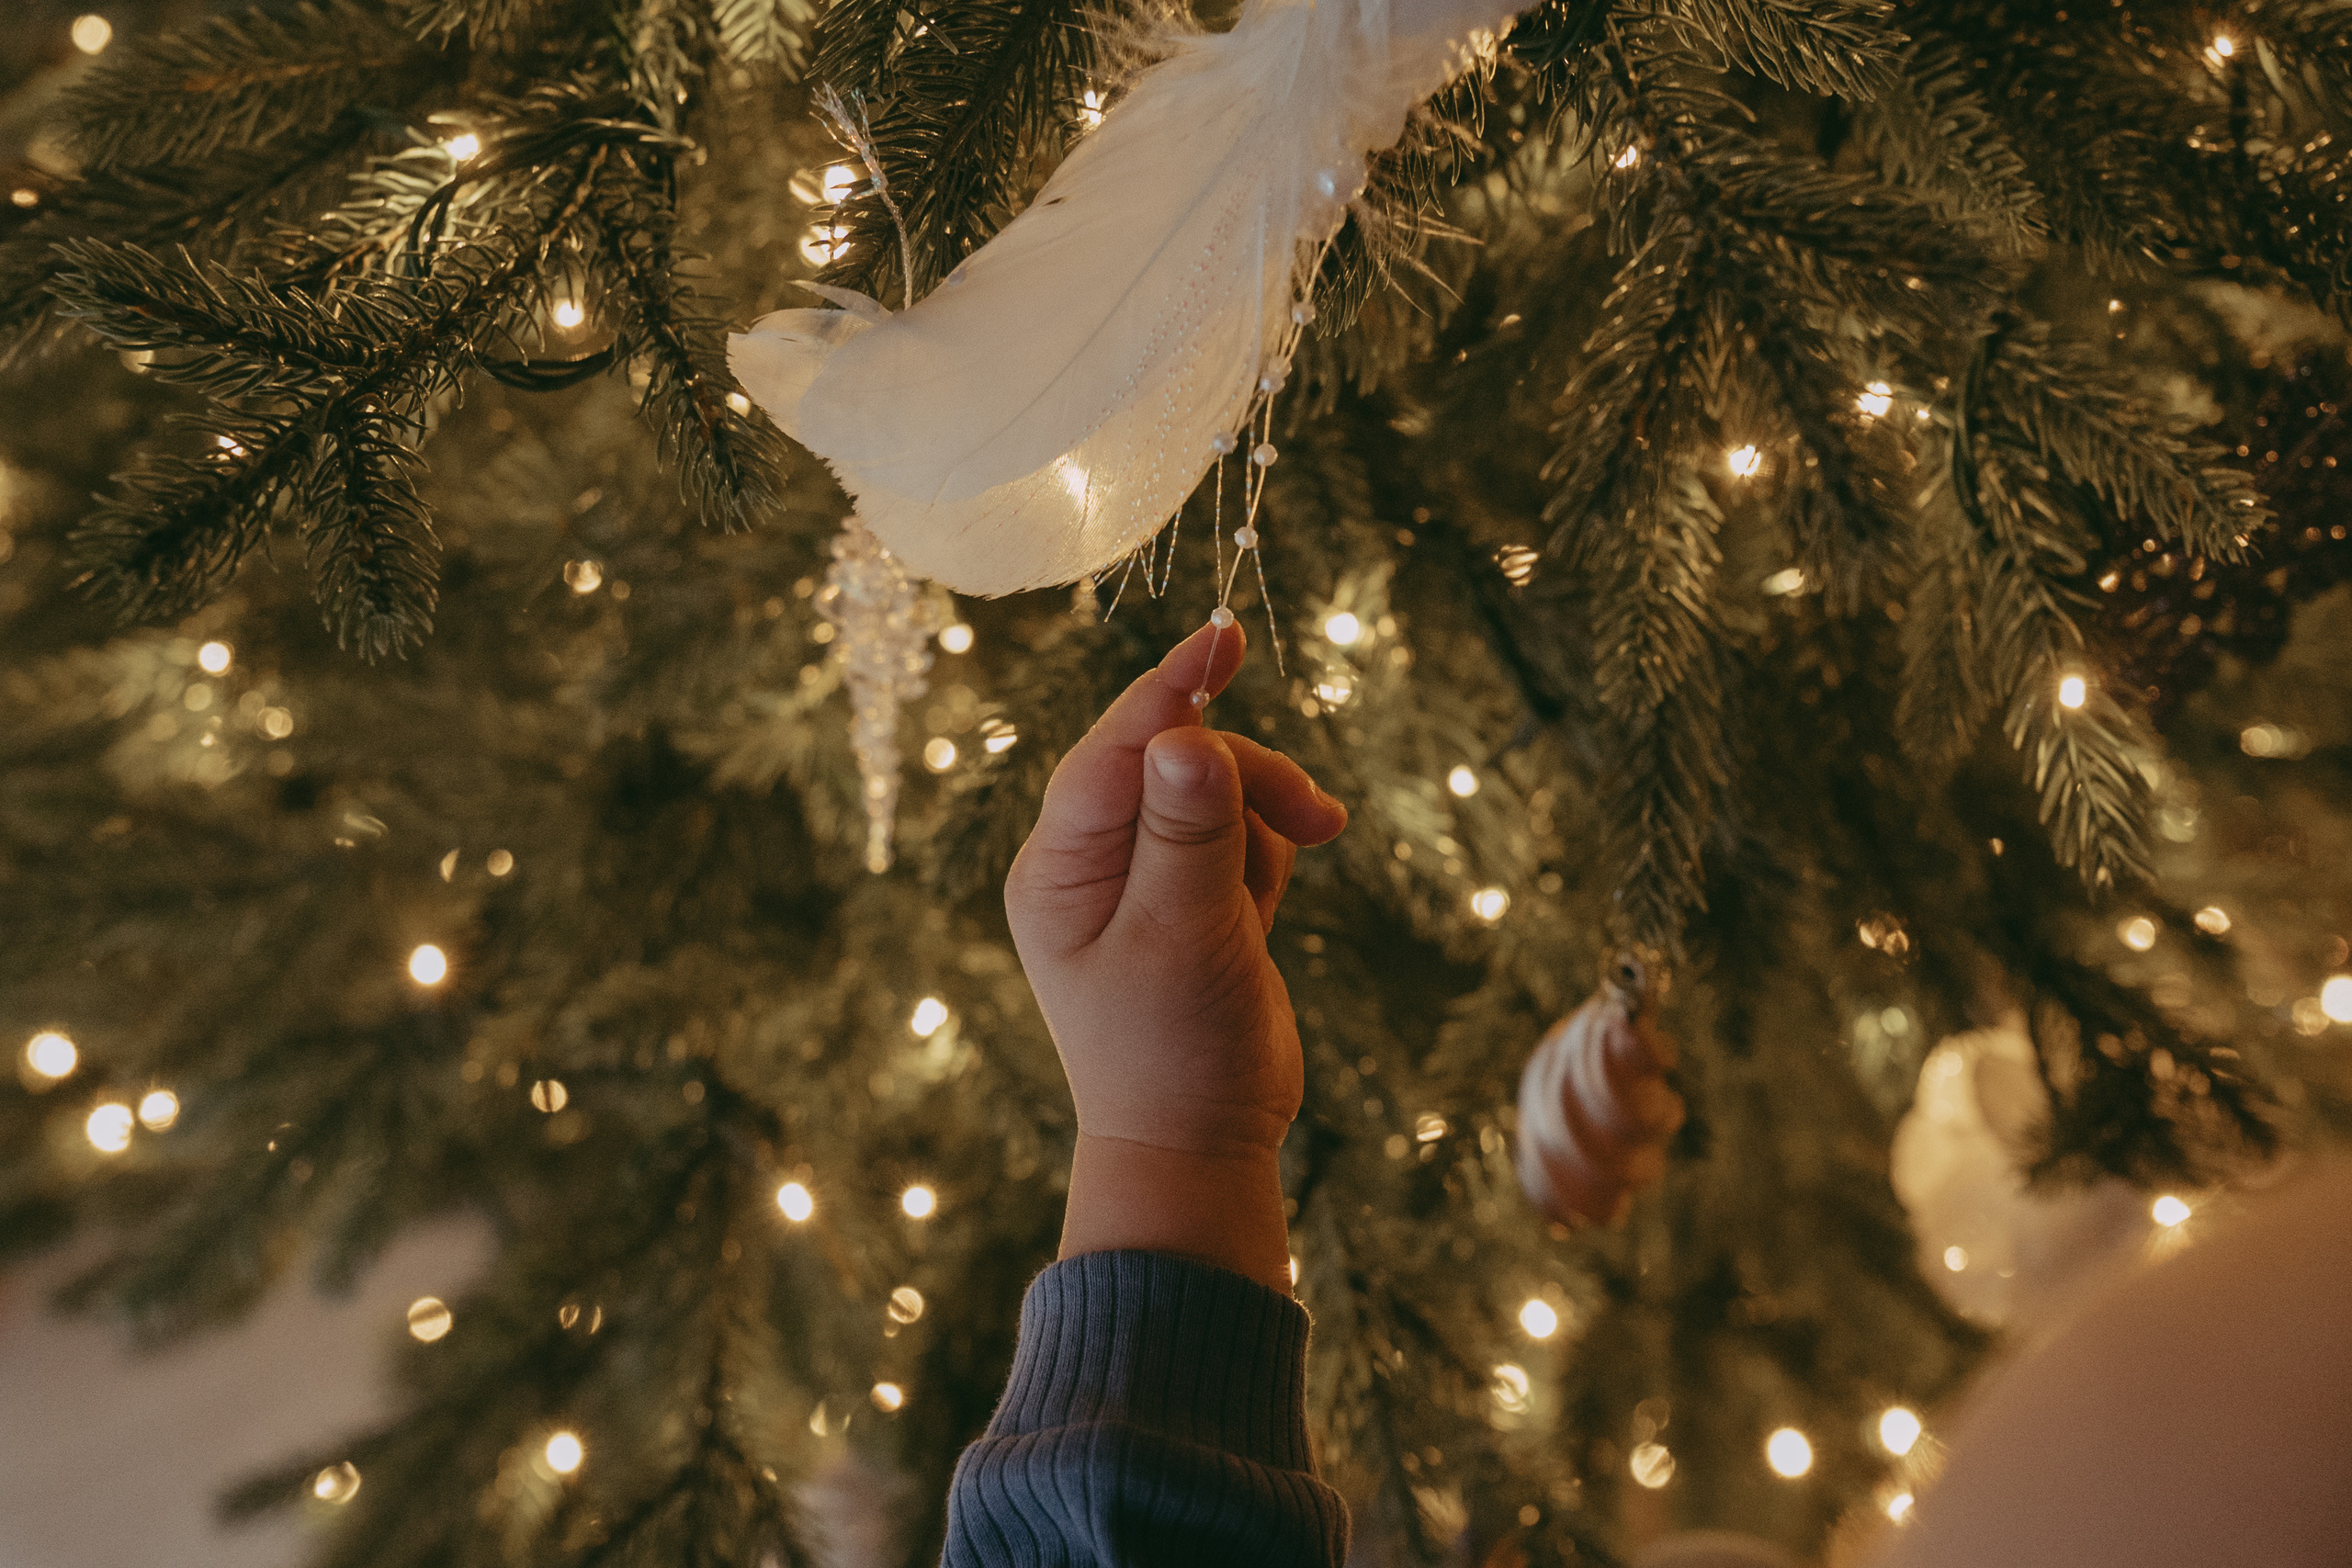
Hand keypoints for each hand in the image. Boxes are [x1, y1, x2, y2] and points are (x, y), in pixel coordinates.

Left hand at [1006, 622, 1345, 1287]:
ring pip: (1214, 792)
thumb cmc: (1176, 1054)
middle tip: (1318, 820)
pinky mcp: (1191, 899)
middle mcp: (1090, 864)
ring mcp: (1142, 880)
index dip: (1169, 692)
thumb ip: (1189, 832)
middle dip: (1245, 780)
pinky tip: (1267, 909)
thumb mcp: (1187, 936)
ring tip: (1294, 873)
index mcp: (1058, 868)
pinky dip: (1265, 853)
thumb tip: (1183, 737)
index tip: (1222, 640)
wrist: (1202, 1149)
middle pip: (1171, 761)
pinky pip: (1237, 834)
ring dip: (1264, 820)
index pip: (1111, 750)